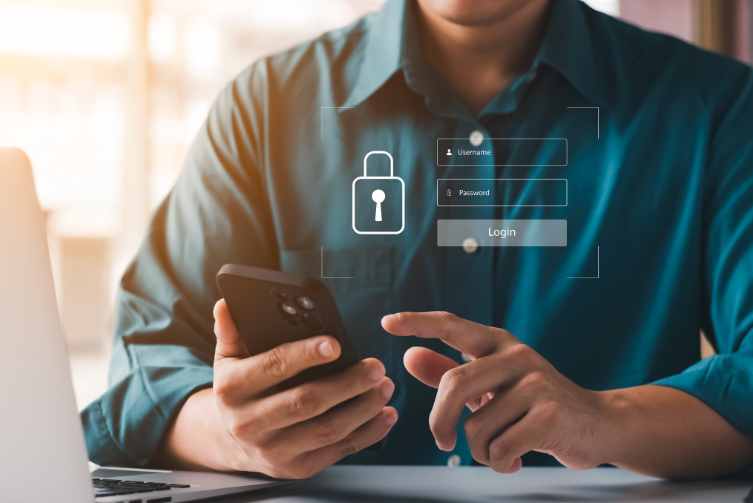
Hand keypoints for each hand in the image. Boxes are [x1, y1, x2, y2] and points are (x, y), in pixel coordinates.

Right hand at [166, 299, 396, 478]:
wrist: (228, 440)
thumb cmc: (238, 390)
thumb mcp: (228, 358)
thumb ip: (231, 331)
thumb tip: (228, 304)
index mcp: (232, 388)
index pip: (273, 367)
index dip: (305, 355)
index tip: (335, 344)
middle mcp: (250, 423)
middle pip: (306, 402)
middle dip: (347, 383)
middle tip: (375, 366)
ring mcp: (274, 449)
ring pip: (327, 429)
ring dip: (363, 407)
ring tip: (385, 386)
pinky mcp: (296, 468)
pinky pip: (338, 450)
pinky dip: (367, 433)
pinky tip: (385, 414)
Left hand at [381, 311, 607, 473]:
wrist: (597, 424)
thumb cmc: (535, 404)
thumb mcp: (492, 384)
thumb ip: (449, 370)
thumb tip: (409, 356)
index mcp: (498, 343)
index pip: (452, 325)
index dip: (418, 322)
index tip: (387, 322)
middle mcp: (517, 355)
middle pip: (454, 384)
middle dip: (439, 422)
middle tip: (441, 442)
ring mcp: (536, 383)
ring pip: (476, 426)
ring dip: (480, 451)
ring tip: (500, 449)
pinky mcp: (551, 414)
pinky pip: (501, 447)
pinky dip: (500, 463)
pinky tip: (515, 459)